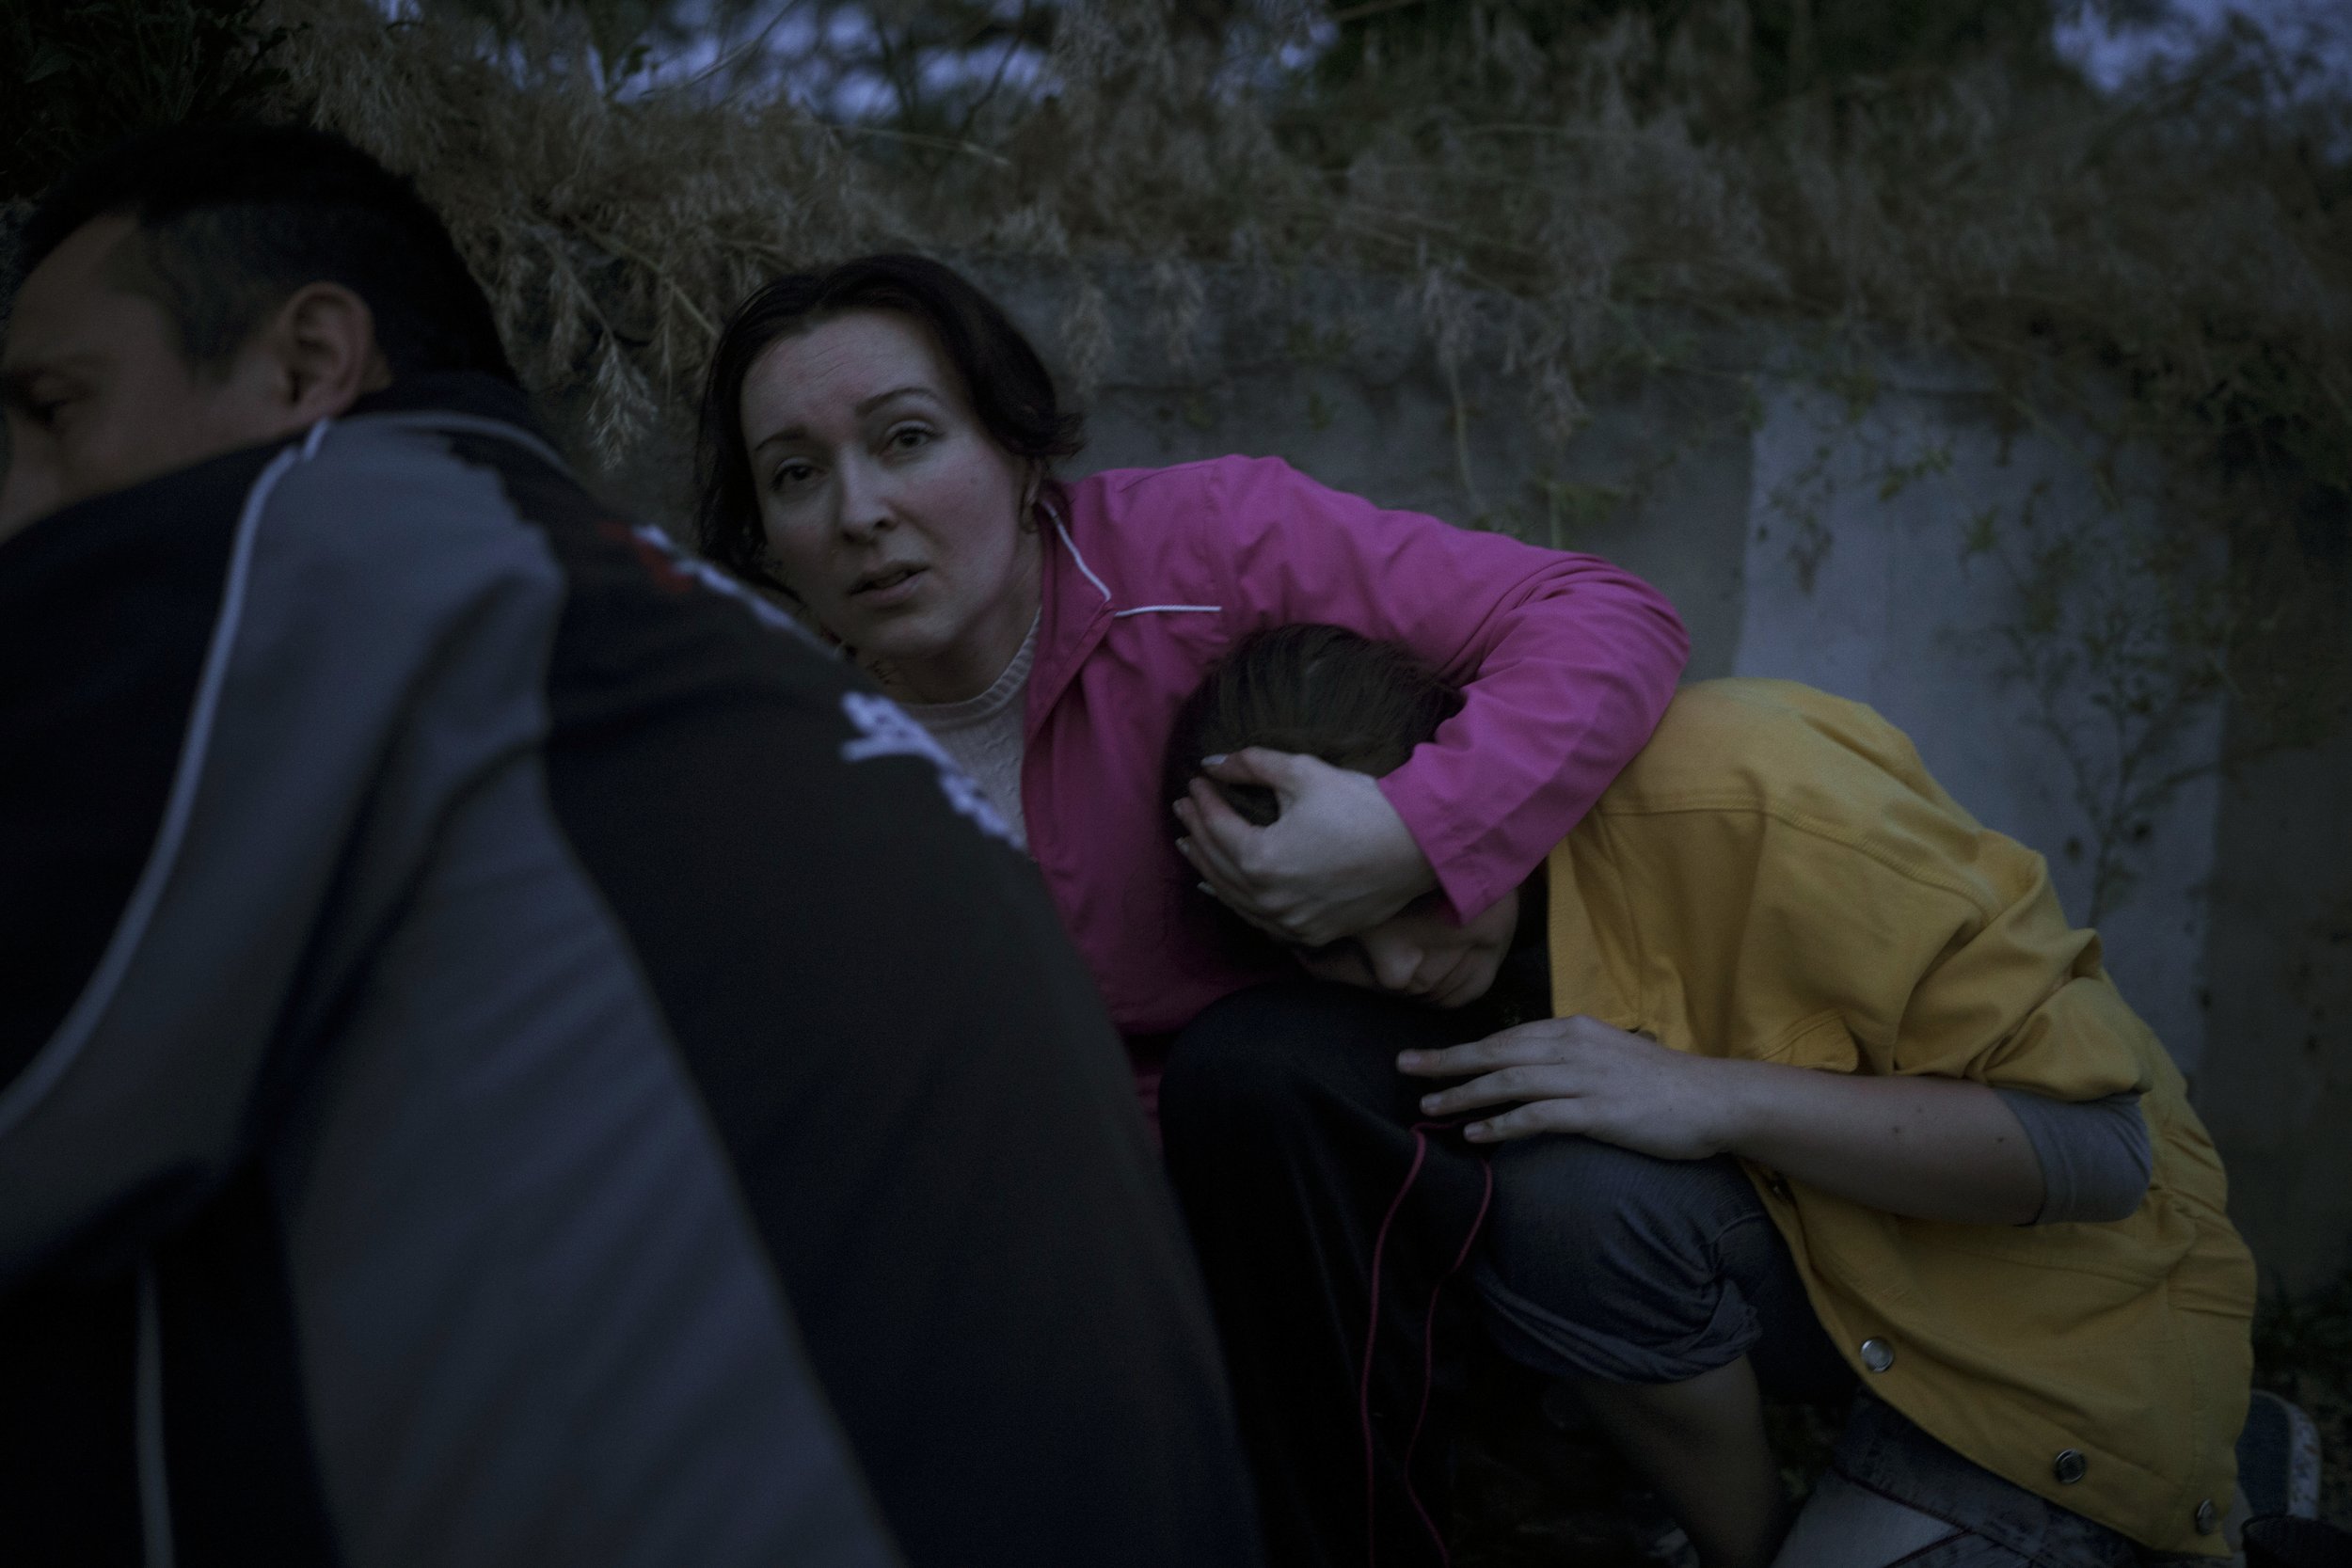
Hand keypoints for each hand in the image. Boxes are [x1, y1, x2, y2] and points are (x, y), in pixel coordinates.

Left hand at [1173, 748, 1436, 948]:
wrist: (1419, 847)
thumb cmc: (1363, 806)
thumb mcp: (1303, 773)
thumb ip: (1251, 765)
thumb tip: (1213, 763)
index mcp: (1261, 859)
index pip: (1217, 827)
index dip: (1203, 801)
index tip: (1196, 782)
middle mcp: (1269, 899)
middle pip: (1217, 864)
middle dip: (1197, 833)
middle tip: (1184, 809)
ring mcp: (1289, 922)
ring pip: (1233, 897)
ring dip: (1208, 869)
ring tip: (1191, 846)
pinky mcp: (1311, 932)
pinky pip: (1260, 920)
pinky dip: (1237, 902)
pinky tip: (1225, 890)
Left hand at [1397, 1015, 1741, 1157]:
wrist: (1713, 1098)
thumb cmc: (1662, 1083)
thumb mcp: (1609, 1055)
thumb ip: (1570, 1058)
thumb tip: (1532, 1069)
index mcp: (1573, 1030)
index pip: (1506, 1037)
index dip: (1463, 1049)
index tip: (1427, 1056)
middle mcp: (1573, 1047)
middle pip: (1497, 1052)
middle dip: (1447, 1061)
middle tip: (1405, 1067)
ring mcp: (1584, 1078)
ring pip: (1509, 1081)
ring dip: (1465, 1094)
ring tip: (1430, 1105)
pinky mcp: (1596, 1110)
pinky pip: (1538, 1116)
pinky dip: (1503, 1123)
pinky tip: (1476, 1134)